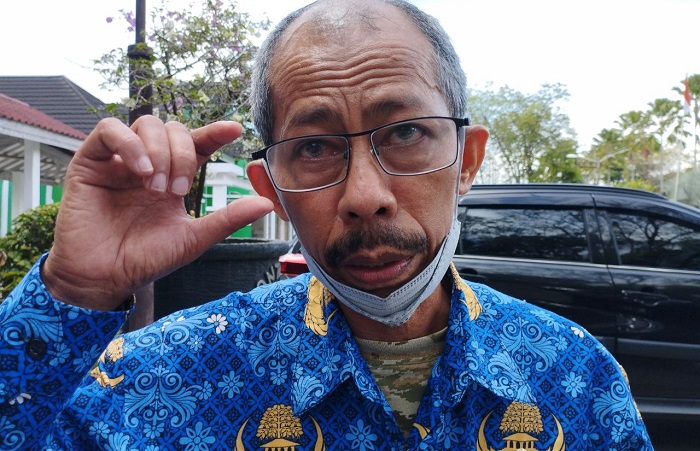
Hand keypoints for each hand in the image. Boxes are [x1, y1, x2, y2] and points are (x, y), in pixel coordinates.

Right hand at [42, 116, 273, 310]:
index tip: (235, 130)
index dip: (215, 132)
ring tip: (157, 187)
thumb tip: (265, 203)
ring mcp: (119, 161)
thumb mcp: (193, 238)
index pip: (197, 143)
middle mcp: (148, 163)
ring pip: (145, 124)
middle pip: (173, 129)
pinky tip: (140, 170)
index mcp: (173, 177)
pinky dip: (129, 143)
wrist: (105, 278)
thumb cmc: (147, 259)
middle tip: (178, 190)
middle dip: (183, 155)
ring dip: (159, 151)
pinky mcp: (90, 162)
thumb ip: (227, 219)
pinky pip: (108, 129)